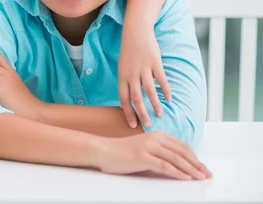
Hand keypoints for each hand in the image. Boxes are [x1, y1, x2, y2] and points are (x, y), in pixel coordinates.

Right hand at [96, 131, 211, 180]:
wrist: (103, 150)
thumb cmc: (122, 152)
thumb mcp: (143, 147)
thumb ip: (159, 151)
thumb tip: (177, 163)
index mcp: (156, 134)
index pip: (182, 146)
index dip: (195, 157)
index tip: (203, 167)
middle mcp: (154, 138)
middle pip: (182, 152)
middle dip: (197, 164)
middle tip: (207, 174)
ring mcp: (148, 147)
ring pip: (176, 159)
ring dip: (191, 170)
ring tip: (200, 177)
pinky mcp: (143, 157)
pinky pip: (165, 166)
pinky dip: (177, 173)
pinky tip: (185, 178)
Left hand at [118, 23, 170, 127]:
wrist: (135, 32)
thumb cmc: (128, 53)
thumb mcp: (123, 68)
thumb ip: (126, 84)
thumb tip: (127, 102)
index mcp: (122, 76)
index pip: (123, 99)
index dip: (128, 112)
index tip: (133, 125)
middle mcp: (131, 74)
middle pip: (136, 97)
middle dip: (142, 113)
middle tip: (148, 124)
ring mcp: (143, 68)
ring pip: (148, 90)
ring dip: (155, 104)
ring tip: (160, 114)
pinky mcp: (154, 62)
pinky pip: (161, 79)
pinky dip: (165, 90)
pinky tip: (169, 99)